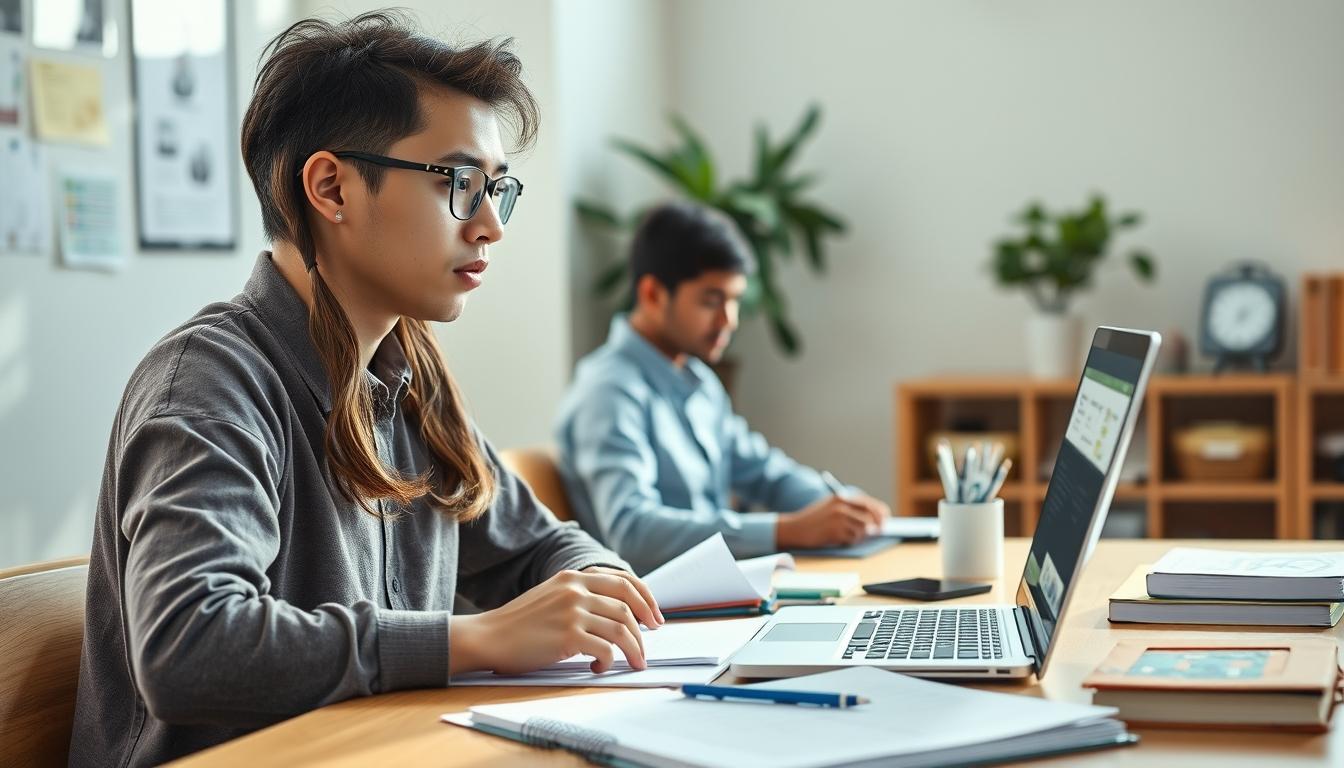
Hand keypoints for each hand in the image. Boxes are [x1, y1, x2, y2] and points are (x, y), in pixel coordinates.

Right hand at [450, 567, 663, 675]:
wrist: (488, 636)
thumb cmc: (519, 624)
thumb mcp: (551, 596)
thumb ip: (579, 596)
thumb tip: (617, 613)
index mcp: (573, 577)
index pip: (623, 581)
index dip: (646, 598)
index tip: (654, 616)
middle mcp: (575, 590)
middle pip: (627, 606)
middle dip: (645, 627)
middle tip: (649, 644)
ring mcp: (572, 612)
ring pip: (622, 629)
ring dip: (634, 649)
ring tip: (635, 662)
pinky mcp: (568, 636)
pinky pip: (605, 650)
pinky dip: (609, 662)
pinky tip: (599, 667)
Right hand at [775, 492, 889, 548]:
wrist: (795, 528)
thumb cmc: (815, 519)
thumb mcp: (831, 506)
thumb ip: (850, 508)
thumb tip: (874, 518)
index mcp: (842, 497)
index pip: (869, 504)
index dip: (880, 512)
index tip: (885, 519)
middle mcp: (842, 506)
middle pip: (870, 516)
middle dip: (877, 524)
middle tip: (878, 530)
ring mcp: (839, 519)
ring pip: (863, 529)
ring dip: (861, 534)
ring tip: (849, 534)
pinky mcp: (836, 532)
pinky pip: (853, 538)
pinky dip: (851, 540)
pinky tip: (841, 539)